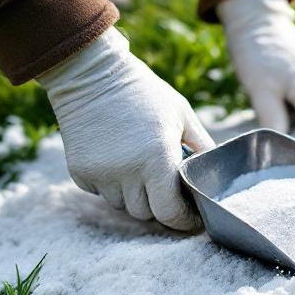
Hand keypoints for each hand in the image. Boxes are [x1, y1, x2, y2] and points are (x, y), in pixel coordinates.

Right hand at [37, 28, 213, 228]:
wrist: (91, 74)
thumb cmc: (144, 93)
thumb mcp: (181, 115)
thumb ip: (202, 147)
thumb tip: (215, 174)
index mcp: (157, 159)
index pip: (170, 213)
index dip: (183, 220)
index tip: (190, 217)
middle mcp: (127, 172)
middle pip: (146, 213)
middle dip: (159, 205)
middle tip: (165, 187)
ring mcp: (100, 174)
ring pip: (122, 205)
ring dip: (134, 194)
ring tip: (139, 166)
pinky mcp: (79, 172)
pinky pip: (101, 193)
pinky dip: (111, 185)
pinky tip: (115, 158)